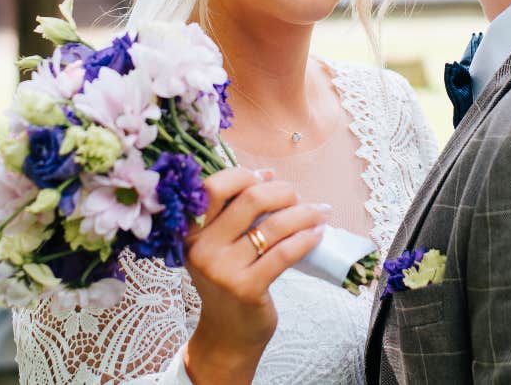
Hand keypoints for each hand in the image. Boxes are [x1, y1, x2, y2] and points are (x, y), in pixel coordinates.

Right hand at [182, 167, 328, 384]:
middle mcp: (201, 249)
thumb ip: (234, 212)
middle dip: (282, 192)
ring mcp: (223, 270)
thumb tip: (267, 175)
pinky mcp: (247, 288)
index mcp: (190, 232)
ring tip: (320, 212)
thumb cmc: (227, 282)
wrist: (226, 335)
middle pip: (250, 200)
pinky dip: (307, 238)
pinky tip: (318, 234)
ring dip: (304, 213)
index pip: (214, 187)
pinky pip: (285, 253)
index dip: (245, 175)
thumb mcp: (218, 246)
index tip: (267, 178)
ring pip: (274, 226)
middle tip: (298, 197)